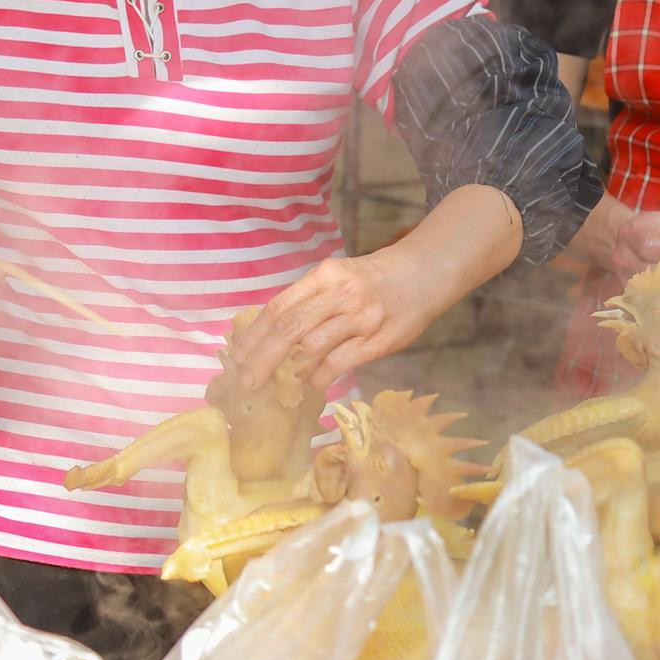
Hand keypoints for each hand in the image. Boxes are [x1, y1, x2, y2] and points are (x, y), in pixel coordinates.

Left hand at [231, 250, 444, 391]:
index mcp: (325, 276)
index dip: (255, 335)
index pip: (280, 307)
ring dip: (292, 370)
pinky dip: (320, 377)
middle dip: (263, 358)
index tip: (238, 357)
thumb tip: (268, 337)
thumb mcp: (337, 278)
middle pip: (290, 328)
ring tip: (279, 385)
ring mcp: (362, 317)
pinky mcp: (381, 339)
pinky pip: (340, 363)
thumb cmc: (371, 281)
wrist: (421, 275)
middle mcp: (341, 293)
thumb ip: (308, 302)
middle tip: (248, 381)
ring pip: (314, 347)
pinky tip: (312, 383)